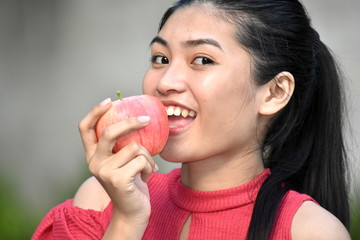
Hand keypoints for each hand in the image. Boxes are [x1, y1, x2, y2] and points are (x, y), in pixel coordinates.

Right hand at [78, 99, 157, 234]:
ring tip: (147, 167)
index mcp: (93, 155)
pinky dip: (150, 167)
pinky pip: (142, 160)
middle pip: (110, 132)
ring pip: (135, 147)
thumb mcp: (123, 161)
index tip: (109, 101)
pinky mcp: (117, 179)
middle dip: (131, 123)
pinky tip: (146, 177)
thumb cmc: (131, 183)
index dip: (94, 112)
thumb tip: (140, 118)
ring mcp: (104, 171)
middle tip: (146, 119)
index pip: (85, 129)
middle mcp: (94, 162)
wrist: (132, 211)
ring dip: (148, 156)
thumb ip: (123, 145)